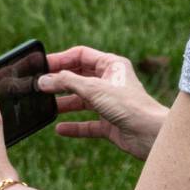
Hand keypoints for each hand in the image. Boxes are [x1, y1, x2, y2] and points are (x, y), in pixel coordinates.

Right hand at [38, 45, 167, 159]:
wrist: (149, 134)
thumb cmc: (128, 105)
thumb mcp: (93, 88)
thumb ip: (66, 82)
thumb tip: (43, 80)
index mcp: (112, 65)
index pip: (81, 55)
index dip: (61, 59)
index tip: (41, 66)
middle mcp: (111, 82)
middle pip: (79, 77)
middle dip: (60, 82)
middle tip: (39, 86)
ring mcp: (110, 103)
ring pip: (82, 101)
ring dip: (64, 104)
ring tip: (45, 106)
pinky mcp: (110, 123)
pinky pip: (88, 123)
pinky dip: (74, 126)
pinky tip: (60, 129)